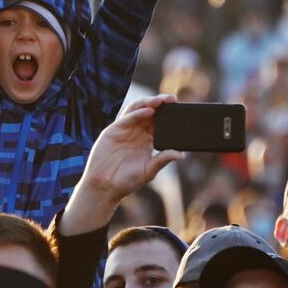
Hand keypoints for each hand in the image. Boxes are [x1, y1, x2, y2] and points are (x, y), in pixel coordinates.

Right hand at [59, 95, 183, 235]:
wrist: (105, 187)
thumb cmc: (127, 181)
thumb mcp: (149, 170)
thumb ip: (163, 159)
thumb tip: (181, 154)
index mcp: (147, 140)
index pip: (159, 122)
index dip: (169, 114)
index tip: (180, 109)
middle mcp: (136, 132)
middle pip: (150, 112)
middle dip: (161, 104)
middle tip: (172, 100)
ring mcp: (124, 130)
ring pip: (137, 110)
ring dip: (149, 103)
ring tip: (160, 100)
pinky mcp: (113, 131)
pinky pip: (126, 118)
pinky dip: (137, 113)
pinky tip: (148, 111)